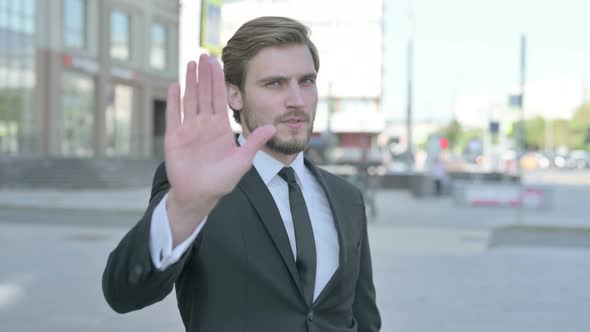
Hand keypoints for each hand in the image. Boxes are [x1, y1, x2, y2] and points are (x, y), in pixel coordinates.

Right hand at [164, 54, 274, 241]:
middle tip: (204, 55)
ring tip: (191, 63)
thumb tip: (273, 127)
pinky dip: (173, 100)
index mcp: (220, 128)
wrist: (200, 196)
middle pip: (204, 94)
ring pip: (189, 100)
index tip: (219, 63)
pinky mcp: (174, 137)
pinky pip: (174, 115)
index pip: (220, 98)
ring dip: (190, 82)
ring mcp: (188, 130)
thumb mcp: (242, 161)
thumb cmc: (221, 181)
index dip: (219, 80)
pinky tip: (175, 85)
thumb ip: (254, 142)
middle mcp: (204, 125)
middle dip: (205, 75)